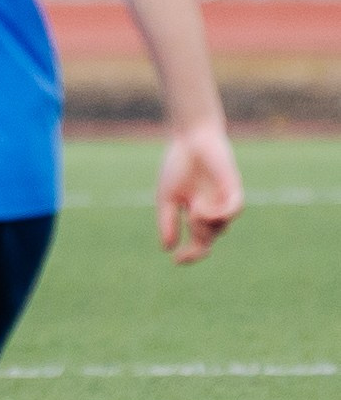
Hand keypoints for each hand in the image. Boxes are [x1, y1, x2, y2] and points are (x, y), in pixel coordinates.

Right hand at [156, 121, 242, 263]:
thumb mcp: (166, 197)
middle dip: (197, 238)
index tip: (176, 261)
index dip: (190, 255)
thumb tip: (167, 248)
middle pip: (208, 238)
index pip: (198, 244)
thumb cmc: (179, 165)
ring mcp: (224, 202)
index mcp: (197, 214)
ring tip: (194, 207)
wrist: (190, 138)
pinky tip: (203, 208)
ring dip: (206, 224)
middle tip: (186, 222)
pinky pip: (233, 210)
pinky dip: (221, 214)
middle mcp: (214, 212)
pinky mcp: (234, 190)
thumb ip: (167, 221)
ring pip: (221, 227)